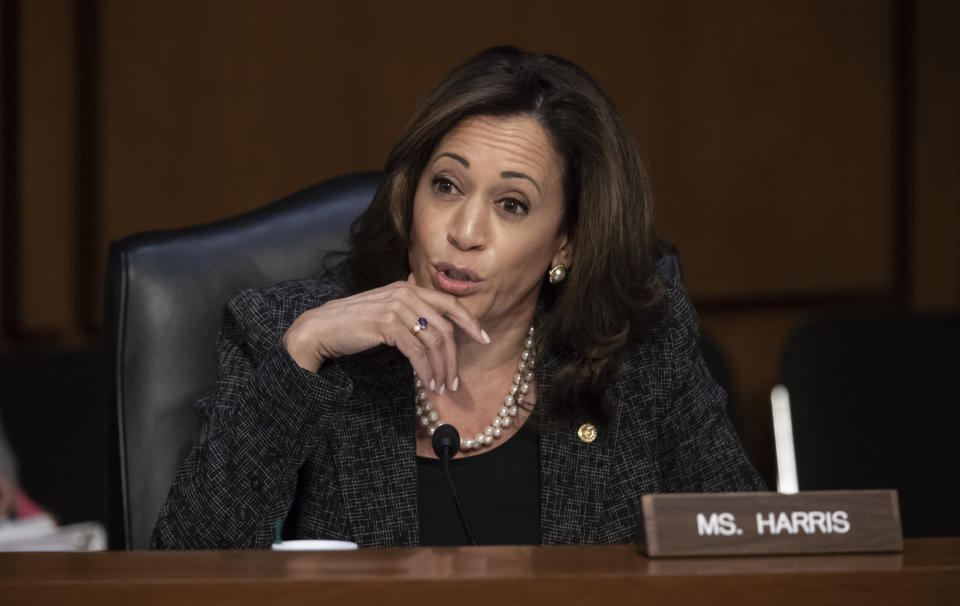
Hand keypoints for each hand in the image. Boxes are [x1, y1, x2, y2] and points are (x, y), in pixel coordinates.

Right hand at [283, 274, 488, 391]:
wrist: (321, 327)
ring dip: (441, 369)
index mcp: (408, 288)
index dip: (470, 321)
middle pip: (444, 328)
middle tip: (455, 381)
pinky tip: (427, 383)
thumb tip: (436, 331)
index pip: (449, 303)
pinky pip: (417, 352)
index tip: (484, 338)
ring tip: (441, 387)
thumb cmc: (354, 324)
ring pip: (433, 342)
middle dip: (453, 358)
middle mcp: (405, 294)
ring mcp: (396, 308)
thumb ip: (410, 313)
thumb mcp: (387, 311)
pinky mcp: (387, 325)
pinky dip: (426, 370)